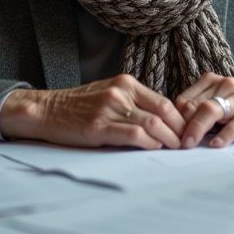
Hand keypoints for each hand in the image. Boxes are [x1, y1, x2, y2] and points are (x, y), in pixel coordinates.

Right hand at [0, 74, 186, 148]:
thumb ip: (134, 103)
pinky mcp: (98, 126)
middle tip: (186, 145)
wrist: (46, 110)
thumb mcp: (109, 95)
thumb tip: (162, 121)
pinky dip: (149, 144)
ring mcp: (109, 108)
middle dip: (180, 131)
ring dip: (168, 140)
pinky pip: (134, 135)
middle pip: (164, 112)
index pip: (165, 102)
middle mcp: (121, 92)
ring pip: (152, 124)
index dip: (181, 120)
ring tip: (174, 150)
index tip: (187, 133)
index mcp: (126, 83)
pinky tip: (152, 149)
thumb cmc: (79, 106)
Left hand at [174, 74, 233, 148]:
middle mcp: (225, 86)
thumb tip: (176, 132)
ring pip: (212, 110)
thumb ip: (202, 112)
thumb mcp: (222, 104)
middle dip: (181, 126)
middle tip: (173, 144)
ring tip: (188, 145)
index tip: (169, 138)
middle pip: (194, 105)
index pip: (184, 101)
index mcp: (212, 82)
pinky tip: (218, 144)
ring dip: (197, 129)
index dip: (174, 121)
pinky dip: (226, 134)